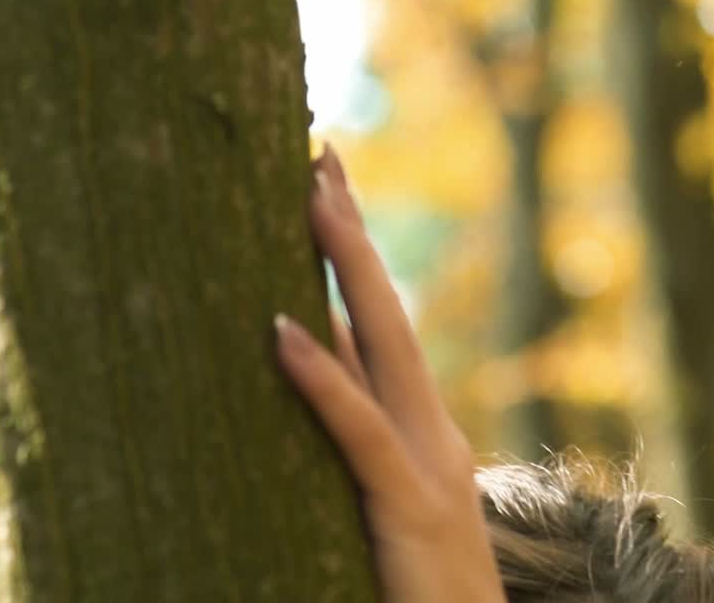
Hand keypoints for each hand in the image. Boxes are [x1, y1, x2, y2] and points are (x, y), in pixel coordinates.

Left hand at [275, 146, 506, 602]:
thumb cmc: (421, 596)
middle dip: (350, 231)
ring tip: (310, 200)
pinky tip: (282, 333)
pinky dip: (322, 379)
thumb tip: (301, 365)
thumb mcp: (386, 507)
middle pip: (384, 308)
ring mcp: (428, 464)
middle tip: (319, 155)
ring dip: (345, 269)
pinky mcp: (409, 510)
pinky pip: (358, 433)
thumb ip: (353, 442)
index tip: (324, 185)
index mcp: (422, 428)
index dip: (353, 251)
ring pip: (383, 345)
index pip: (380, 319)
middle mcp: (431, 428)